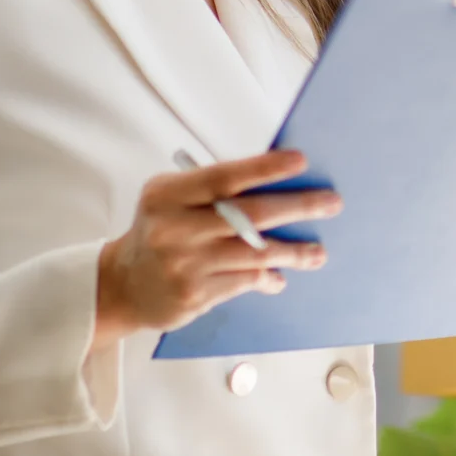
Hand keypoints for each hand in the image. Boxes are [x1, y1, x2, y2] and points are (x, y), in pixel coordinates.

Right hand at [92, 150, 338, 347]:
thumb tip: (279, 185)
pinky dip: (268, 277)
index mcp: (167, 194)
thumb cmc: (161, 231)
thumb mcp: (171, 200)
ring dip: (293, 251)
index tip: (302, 161)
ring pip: (254, 253)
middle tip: (331, 203)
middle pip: (248, 215)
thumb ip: (214, 193)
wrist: (123, 285)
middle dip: (297, 207)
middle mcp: (174, 228)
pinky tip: (281, 276)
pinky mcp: (194, 295)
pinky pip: (245, 282)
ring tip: (318, 251)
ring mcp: (184, 264)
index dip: (265, 168)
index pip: (224, 177)